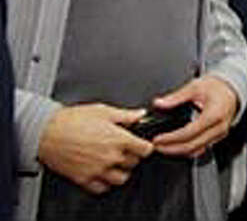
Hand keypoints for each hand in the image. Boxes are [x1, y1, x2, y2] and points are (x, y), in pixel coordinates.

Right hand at [37, 103, 154, 194]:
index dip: (145, 146)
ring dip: (121, 171)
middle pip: (134, 163)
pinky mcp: (84, 179)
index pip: (145, 150)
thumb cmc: (72, 120)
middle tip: (124, 149)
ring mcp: (97, 170)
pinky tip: (102, 172)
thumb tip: (140, 115)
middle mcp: (110, 157)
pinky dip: (105, 183)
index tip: (142, 144)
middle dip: (132, 156)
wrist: (46, 133)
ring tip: (114, 162)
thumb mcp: (103, 111)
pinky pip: (102, 188)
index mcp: (118, 139)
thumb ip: (125, 115)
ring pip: (121, 178)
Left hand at [150, 75, 238, 156]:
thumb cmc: (217, 87)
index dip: (170, 138)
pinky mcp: (217, 137)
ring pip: (196, 150)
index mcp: (214, 115)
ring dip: (178, 152)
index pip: (188, 133)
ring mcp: (219, 134)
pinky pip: (201, 149)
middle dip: (171, 148)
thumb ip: (176, 97)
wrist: (231, 89)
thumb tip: (160, 103)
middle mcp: (218, 128)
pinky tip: (176, 147)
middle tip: (156, 146)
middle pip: (191, 146)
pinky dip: (187, 150)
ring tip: (163, 147)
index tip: (157, 139)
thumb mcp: (196, 87)